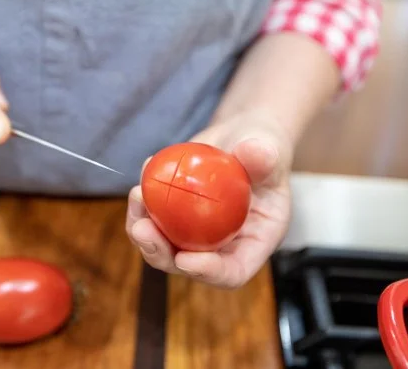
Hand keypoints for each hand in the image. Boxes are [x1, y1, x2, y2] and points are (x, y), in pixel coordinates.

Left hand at [125, 112, 293, 288]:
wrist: (240, 136)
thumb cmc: (263, 145)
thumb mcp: (270, 148)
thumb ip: (265, 155)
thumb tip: (256, 151)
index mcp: (254, 241)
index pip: (233, 271)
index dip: (209, 272)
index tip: (184, 259)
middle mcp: (224, 244)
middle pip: (188, 265)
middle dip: (161, 253)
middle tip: (143, 228)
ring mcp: (197, 232)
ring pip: (164, 246)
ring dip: (143, 229)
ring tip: (137, 196)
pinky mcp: (177, 216)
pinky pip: (155, 219)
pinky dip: (143, 206)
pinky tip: (143, 178)